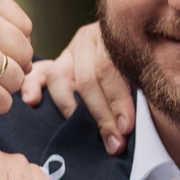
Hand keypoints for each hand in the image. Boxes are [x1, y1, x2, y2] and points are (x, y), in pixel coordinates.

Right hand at [19, 21, 134, 154]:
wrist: (129, 60)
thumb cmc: (143, 72)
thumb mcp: (146, 75)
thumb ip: (143, 90)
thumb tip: (137, 124)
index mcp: (115, 37)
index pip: (111, 69)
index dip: (118, 100)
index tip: (126, 128)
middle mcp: (89, 40)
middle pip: (87, 77)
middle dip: (100, 114)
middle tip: (113, 142)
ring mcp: (69, 52)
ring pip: (60, 76)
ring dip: (69, 107)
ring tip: (78, 129)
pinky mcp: (52, 64)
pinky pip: (37, 75)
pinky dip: (32, 87)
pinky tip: (33, 102)